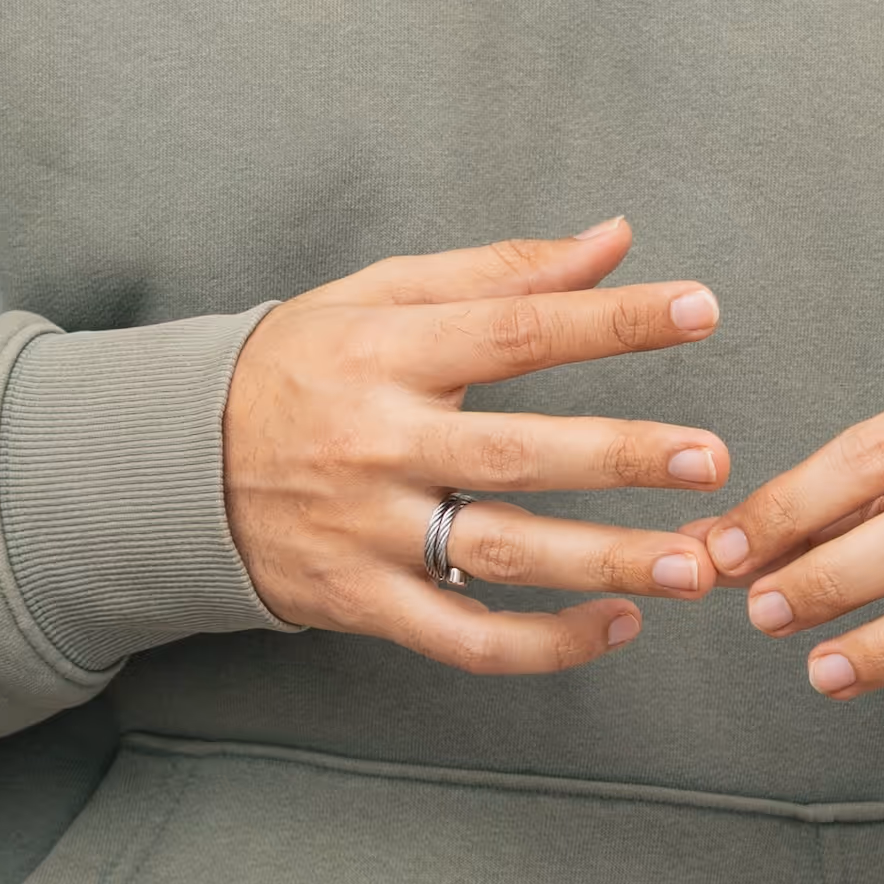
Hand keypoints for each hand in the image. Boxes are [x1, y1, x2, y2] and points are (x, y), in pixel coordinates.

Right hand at [224, 217, 729, 671]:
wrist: (170, 462)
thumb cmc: (299, 365)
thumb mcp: (380, 296)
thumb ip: (502, 271)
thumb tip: (614, 239)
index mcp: (389, 351)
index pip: (517, 329)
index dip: (612, 320)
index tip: (701, 308)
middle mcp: (382, 440)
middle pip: (519, 451)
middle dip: (622, 456)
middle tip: (713, 459)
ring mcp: (370, 529)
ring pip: (502, 554)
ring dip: (604, 562)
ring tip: (692, 566)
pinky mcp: (361, 601)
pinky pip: (464, 638)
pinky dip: (543, 645)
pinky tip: (615, 626)